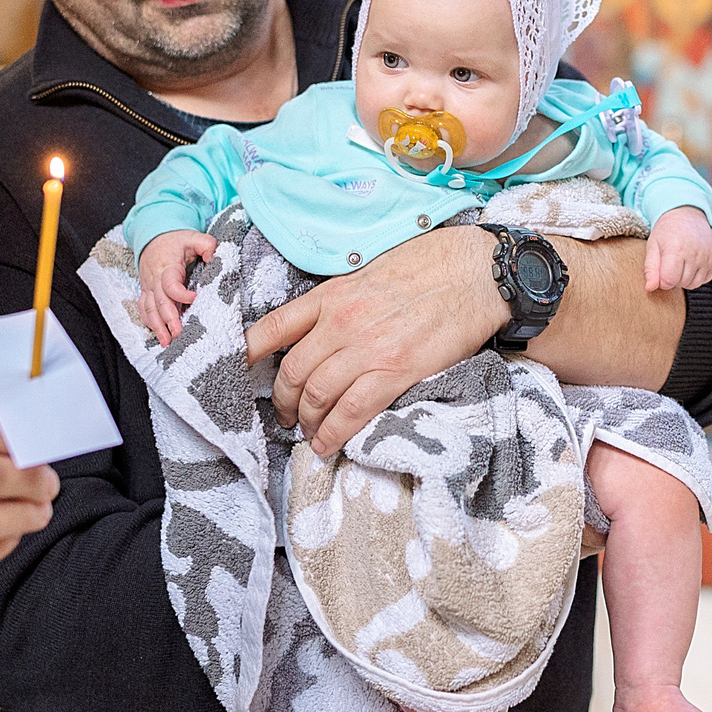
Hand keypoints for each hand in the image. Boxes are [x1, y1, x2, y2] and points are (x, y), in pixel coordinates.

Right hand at [135, 231, 217, 345]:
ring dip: (157, 326)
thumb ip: (207, 245)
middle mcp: (155, 279)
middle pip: (159, 302)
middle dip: (168, 319)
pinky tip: (158, 334)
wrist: (153, 239)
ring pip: (149, 309)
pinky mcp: (146, 292)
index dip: (181, 294)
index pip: (170, 284)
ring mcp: (148, 287)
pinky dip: (149, 322)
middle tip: (178, 334)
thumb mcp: (193, 237)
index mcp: (167, 267)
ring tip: (167, 342)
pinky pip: (144, 309)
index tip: (195, 298)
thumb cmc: (175, 241)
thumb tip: (214, 258)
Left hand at [244, 226, 504, 457]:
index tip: (236, 372)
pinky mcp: (395, 371)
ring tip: (307, 433)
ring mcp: (366, 347)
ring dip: (306, 421)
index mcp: (330, 295)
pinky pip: (351, 412)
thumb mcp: (369, 271)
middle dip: (282, 402)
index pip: (271, 328)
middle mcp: (340, 322)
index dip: (245, 355)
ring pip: (316, 396)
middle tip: (285, 415)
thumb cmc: (428, 266)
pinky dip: (333, 433)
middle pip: (292, 373)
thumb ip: (341, 299)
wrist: (475, 272)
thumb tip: (321, 324)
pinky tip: (327, 444)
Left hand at [643, 207, 711, 291]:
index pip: (668, 281)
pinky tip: (691, 262)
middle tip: (670, 262)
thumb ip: (650, 269)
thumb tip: (650, 288)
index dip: (661, 280)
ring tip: (680, 263)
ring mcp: (708, 256)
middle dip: (673, 278)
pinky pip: (705, 279)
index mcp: (676, 249)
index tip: (660, 269)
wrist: (687, 215)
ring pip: (694, 284)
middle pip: (681, 283)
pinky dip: (696, 276)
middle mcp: (695, 253)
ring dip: (685, 279)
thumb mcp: (653, 246)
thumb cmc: (666, 232)